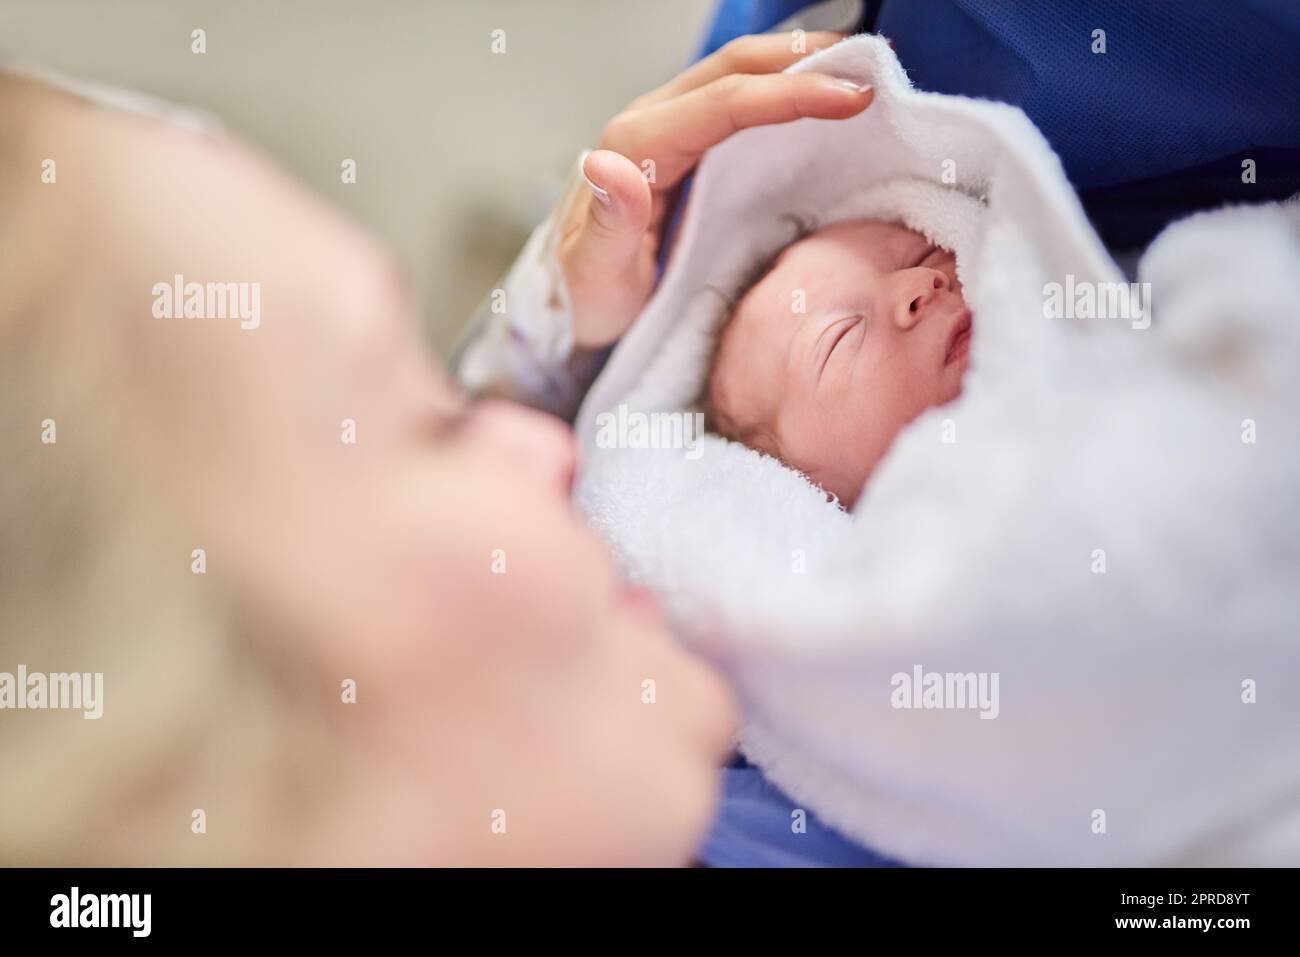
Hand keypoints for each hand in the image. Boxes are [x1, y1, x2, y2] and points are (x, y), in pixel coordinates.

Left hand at [560, 32, 874, 349]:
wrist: (570, 308)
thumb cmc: (586, 298)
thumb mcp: (595, 275)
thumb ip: (607, 224)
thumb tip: (610, 164)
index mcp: (636, 147)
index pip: (724, 102)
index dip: (791, 93)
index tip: (853, 97)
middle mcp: (650, 124)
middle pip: (735, 68)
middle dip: (805, 62)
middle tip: (872, 74)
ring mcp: (668, 131)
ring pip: (737, 74)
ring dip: (797, 66)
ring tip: (858, 73)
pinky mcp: (683, 147)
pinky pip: (736, 101)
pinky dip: (782, 90)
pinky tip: (817, 98)